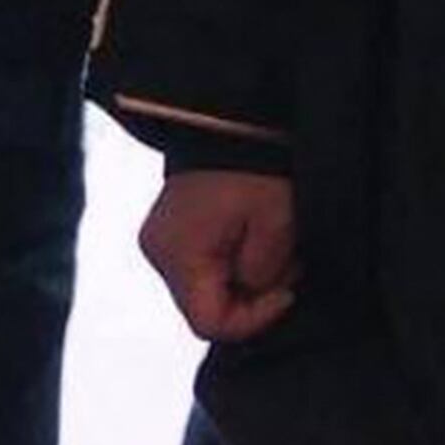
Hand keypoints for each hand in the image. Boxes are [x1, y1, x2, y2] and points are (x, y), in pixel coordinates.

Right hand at [140, 169, 300, 341]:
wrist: (227, 121)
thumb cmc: (251, 167)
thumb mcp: (275, 223)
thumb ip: (263, 273)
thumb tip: (254, 291)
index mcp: (178, 254)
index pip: (209, 323)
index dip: (254, 319)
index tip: (285, 291)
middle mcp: (159, 251)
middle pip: (206, 306)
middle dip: (252, 295)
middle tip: (284, 262)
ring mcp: (162, 240)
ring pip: (207, 288)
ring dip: (244, 277)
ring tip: (270, 243)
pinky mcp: (171, 230)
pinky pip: (202, 266)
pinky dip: (231, 262)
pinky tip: (251, 237)